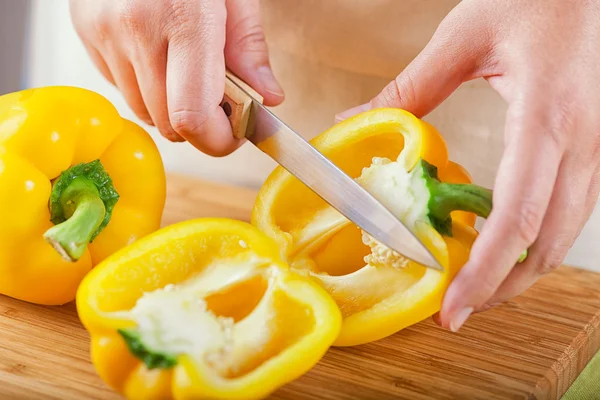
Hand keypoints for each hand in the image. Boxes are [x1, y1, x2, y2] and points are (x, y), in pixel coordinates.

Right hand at [69, 0, 283, 155]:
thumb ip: (250, 49)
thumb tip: (266, 99)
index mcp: (183, 18)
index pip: (192, 116)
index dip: (216, 141)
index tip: (232, 136)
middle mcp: (135, 29)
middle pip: (169, 124)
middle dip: (200, 126)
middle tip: (219, 103)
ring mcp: (104, 32)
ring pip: (144, 112)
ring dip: (172, 107)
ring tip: (187, 71)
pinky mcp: (86, 31)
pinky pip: (121, 88)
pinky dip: (146, 86)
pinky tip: (158, 56)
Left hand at [337, 0, 599, 330]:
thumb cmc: (534, 0)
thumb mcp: (464, 37)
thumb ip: (411, 87)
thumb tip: (357, 120)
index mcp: (547, 118)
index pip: (517, 217)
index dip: (485, 272)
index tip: (454, 308)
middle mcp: (582, 143)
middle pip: (546, 243)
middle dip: (502, 287)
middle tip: (457, 309)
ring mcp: (595, 149)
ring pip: (563, 235)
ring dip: (519, 270)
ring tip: (474, 285)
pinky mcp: (592, 148)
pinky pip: (568, 211)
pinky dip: (533, 240)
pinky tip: (499, 243)